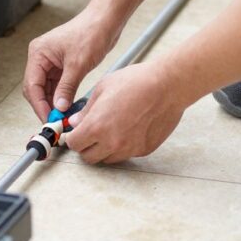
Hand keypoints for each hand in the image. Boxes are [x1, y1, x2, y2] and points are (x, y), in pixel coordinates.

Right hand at [23, 9, 120, 120]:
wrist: (106, 20)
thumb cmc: (91, 33)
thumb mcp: (78, 64)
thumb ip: (66, 88)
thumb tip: (59, 108)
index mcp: (38, 53)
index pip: (32, 85)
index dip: (39, 105)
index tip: (49, 119)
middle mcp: (41, 57)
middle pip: (36, 89)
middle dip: (45, 106)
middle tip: (56, 122)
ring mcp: (51, 62)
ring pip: (47, 89)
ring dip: (54, 103)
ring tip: (64, 118)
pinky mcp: (62, 65)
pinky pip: (58, 86)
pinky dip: (62, 97)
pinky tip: (69, 107)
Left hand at [63, 61, 187, 163]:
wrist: (167, 86)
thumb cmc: (136, 81)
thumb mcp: (103, 88)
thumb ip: (86, 110)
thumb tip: (76, 122)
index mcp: (97, 126)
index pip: (74, 145)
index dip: (73, 137)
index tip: (75, 133)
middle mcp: (112, 142)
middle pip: (89, 158)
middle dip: (86, 146)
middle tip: (90, 133)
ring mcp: (130, 149)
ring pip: (107, 159)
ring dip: (104, 149)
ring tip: (111, 130)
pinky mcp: (144, 150)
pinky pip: (127, 154)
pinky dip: (123, 146)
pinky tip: (128, 129)